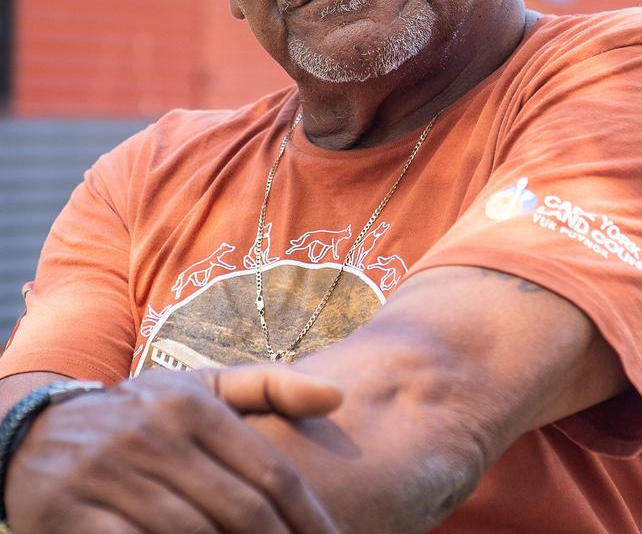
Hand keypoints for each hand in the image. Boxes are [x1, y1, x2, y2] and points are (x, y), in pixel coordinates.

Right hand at [5, 367, 341, 533]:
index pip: (271, 473)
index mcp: (192, 404)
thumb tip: (337, 396)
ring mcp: (109, 473)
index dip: (311, 521)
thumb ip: (268, 387)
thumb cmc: (141, 414)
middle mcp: (154, 433)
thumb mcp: (199, 388)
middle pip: (241, 513)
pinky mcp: (70, 512)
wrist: (37, 431)